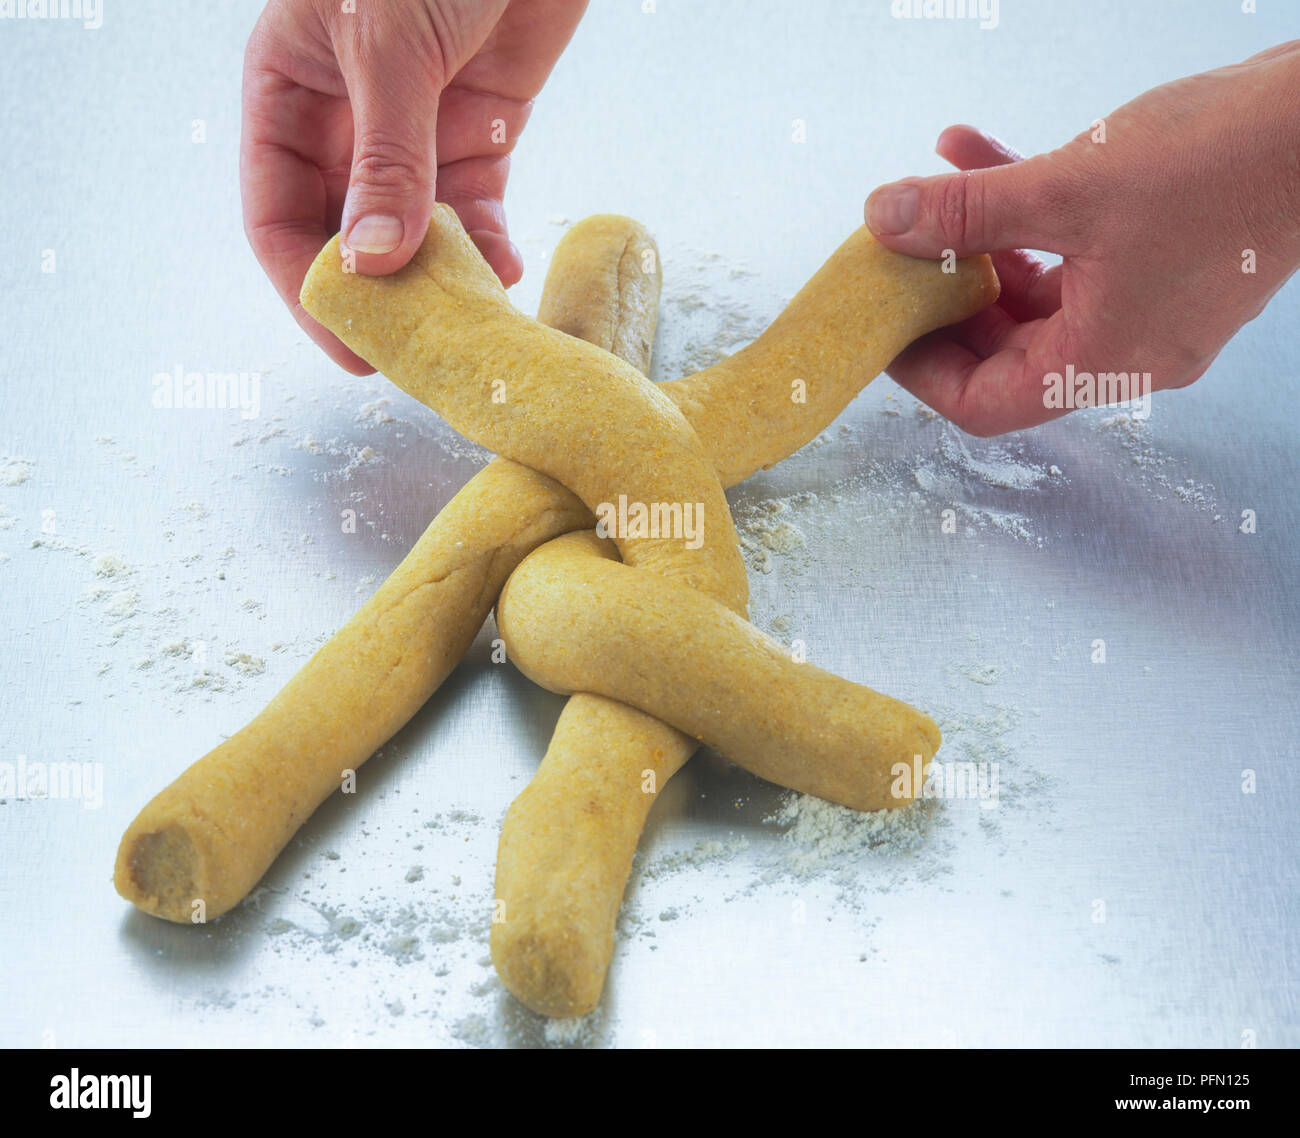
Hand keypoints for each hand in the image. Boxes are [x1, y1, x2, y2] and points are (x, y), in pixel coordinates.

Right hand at [241, 0, 586, 372]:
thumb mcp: (389, 47)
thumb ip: (386, 159)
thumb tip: (371, 260)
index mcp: (290, 90)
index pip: (278, 210)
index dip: (305, 283)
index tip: (345, 341)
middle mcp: (349, 120)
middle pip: (348, 233)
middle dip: (377, 295)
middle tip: (409, 354)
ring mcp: (418, 129)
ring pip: (417, 232)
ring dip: (439, 281)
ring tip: (464, 324)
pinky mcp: (483, 131)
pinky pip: (476, 210)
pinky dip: (489, 245)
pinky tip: (503, 272)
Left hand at [864, 41, 1299, 435]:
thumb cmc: (1220, 164)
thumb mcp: (1067, 188)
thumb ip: (966, 212)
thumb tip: (884, 219)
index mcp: (1101, 362)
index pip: (984, 404)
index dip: (923, 372)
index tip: (884, 327)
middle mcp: (1124, 350)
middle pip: (1004, 350)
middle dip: (944, 298)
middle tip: (896, 257)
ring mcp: (1147, 307)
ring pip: (1035, 292)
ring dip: (977, 241)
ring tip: (930, 186)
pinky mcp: (1162, 260)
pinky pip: (1072, 251)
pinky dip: (1022, 210)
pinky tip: (972, 147)